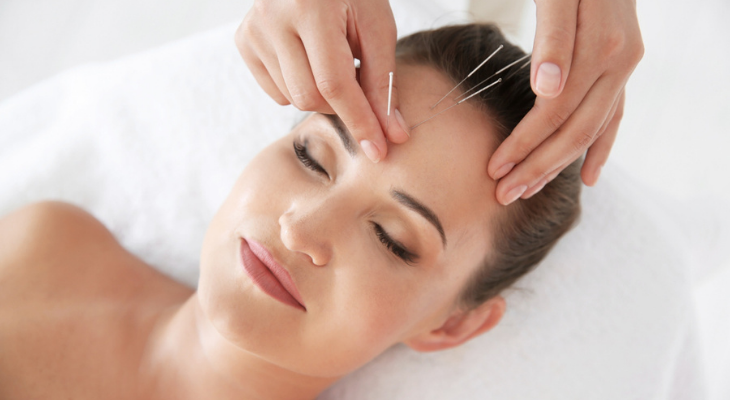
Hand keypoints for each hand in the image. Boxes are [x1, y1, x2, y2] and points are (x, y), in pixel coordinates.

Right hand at [235, 0, 409, 162]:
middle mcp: (272, 18)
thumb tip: (393, 136)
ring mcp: (253, 30)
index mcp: (310, 7)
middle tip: (360, 84)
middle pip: (310, 97)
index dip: (359, 120)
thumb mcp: (377, 27)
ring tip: (334, 61)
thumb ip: (384, 82)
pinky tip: (310, 60)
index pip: (334, 83)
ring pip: (292, 98)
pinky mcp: (244, 40)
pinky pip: (276, 90)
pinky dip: (299, 87)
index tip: (379, 149)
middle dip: (341, 106)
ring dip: (321, 95)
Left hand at [487, 0, 643, 204]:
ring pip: (592, 128)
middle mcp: (621, 59)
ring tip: (529, 190)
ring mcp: (626, 64)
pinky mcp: (622, 65)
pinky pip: (614, 115)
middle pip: (575, 129)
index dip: (524, 144)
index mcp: (601, 45)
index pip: (555, 112)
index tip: (494, 170)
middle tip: (503, 194)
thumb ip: (554, 36)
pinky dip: (600, 146)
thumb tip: (548, 88)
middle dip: (537, 166)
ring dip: (559, 164)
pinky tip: (588, 175)